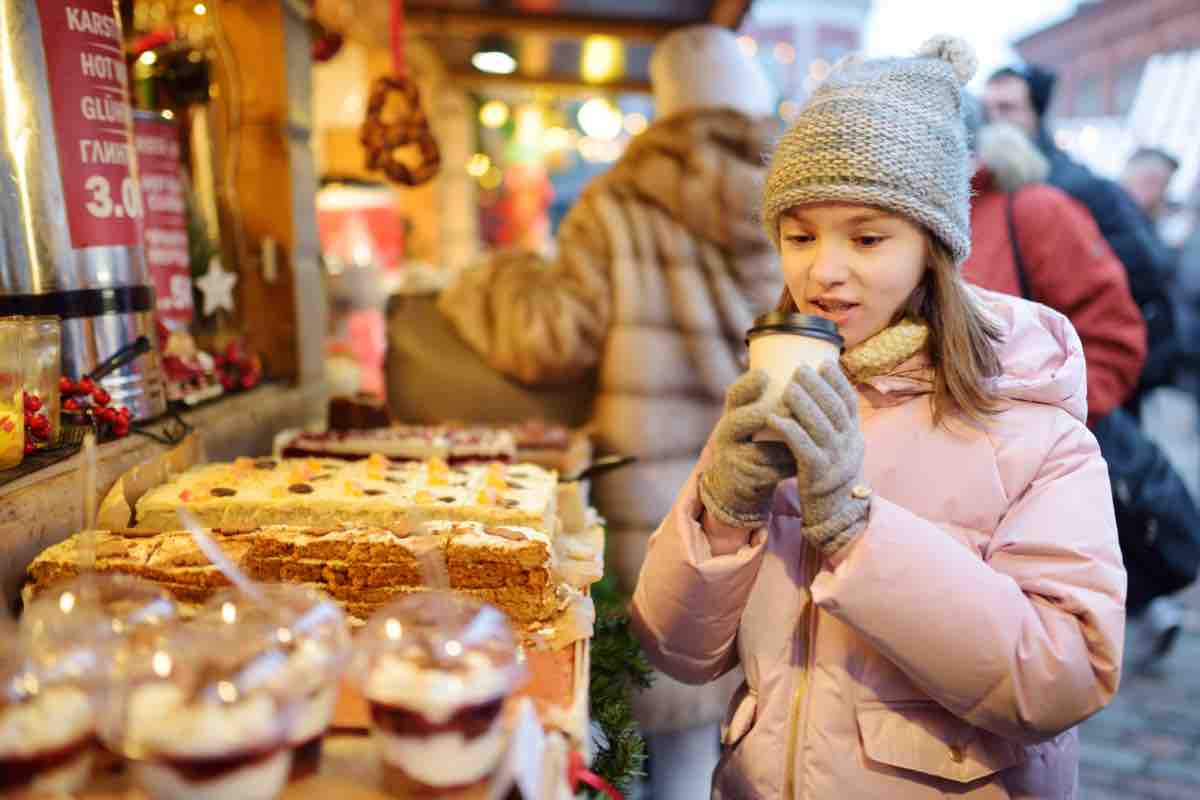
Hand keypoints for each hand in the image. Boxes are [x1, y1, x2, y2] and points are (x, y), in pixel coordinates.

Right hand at [699, 370, 796, 528]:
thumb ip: (766, 400)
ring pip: (764, 450)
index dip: (747, 385)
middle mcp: (725, 434)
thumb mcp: (750, 421)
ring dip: (789, 446)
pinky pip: (772, 472)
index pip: (734, 394)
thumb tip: (803, 367)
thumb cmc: (752, 443)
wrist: (733, 484)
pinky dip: (790, 466)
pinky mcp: (742, 480)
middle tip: (793, 410)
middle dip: (767, 415)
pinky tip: (805, 461)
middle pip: (740, 420)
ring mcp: (731, 458)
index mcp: (731, 414)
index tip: (765, 375)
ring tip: (811, 439)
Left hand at [767, 361, 870, 555]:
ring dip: (803, 403)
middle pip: (834, 409)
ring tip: (788, 386)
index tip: (825, 363)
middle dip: (818, 386)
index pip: (850, 403)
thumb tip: (821, 396)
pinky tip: (773, 418)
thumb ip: (835, 427)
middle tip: (801, 368)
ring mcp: (835, 460)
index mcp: (854, 437)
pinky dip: (788, 430)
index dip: (838, 381)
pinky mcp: (817, 473)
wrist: (836, 516)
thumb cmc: (833, 479)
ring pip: (820, 425)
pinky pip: (802, 447)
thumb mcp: (841, 451)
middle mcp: (849, 445)